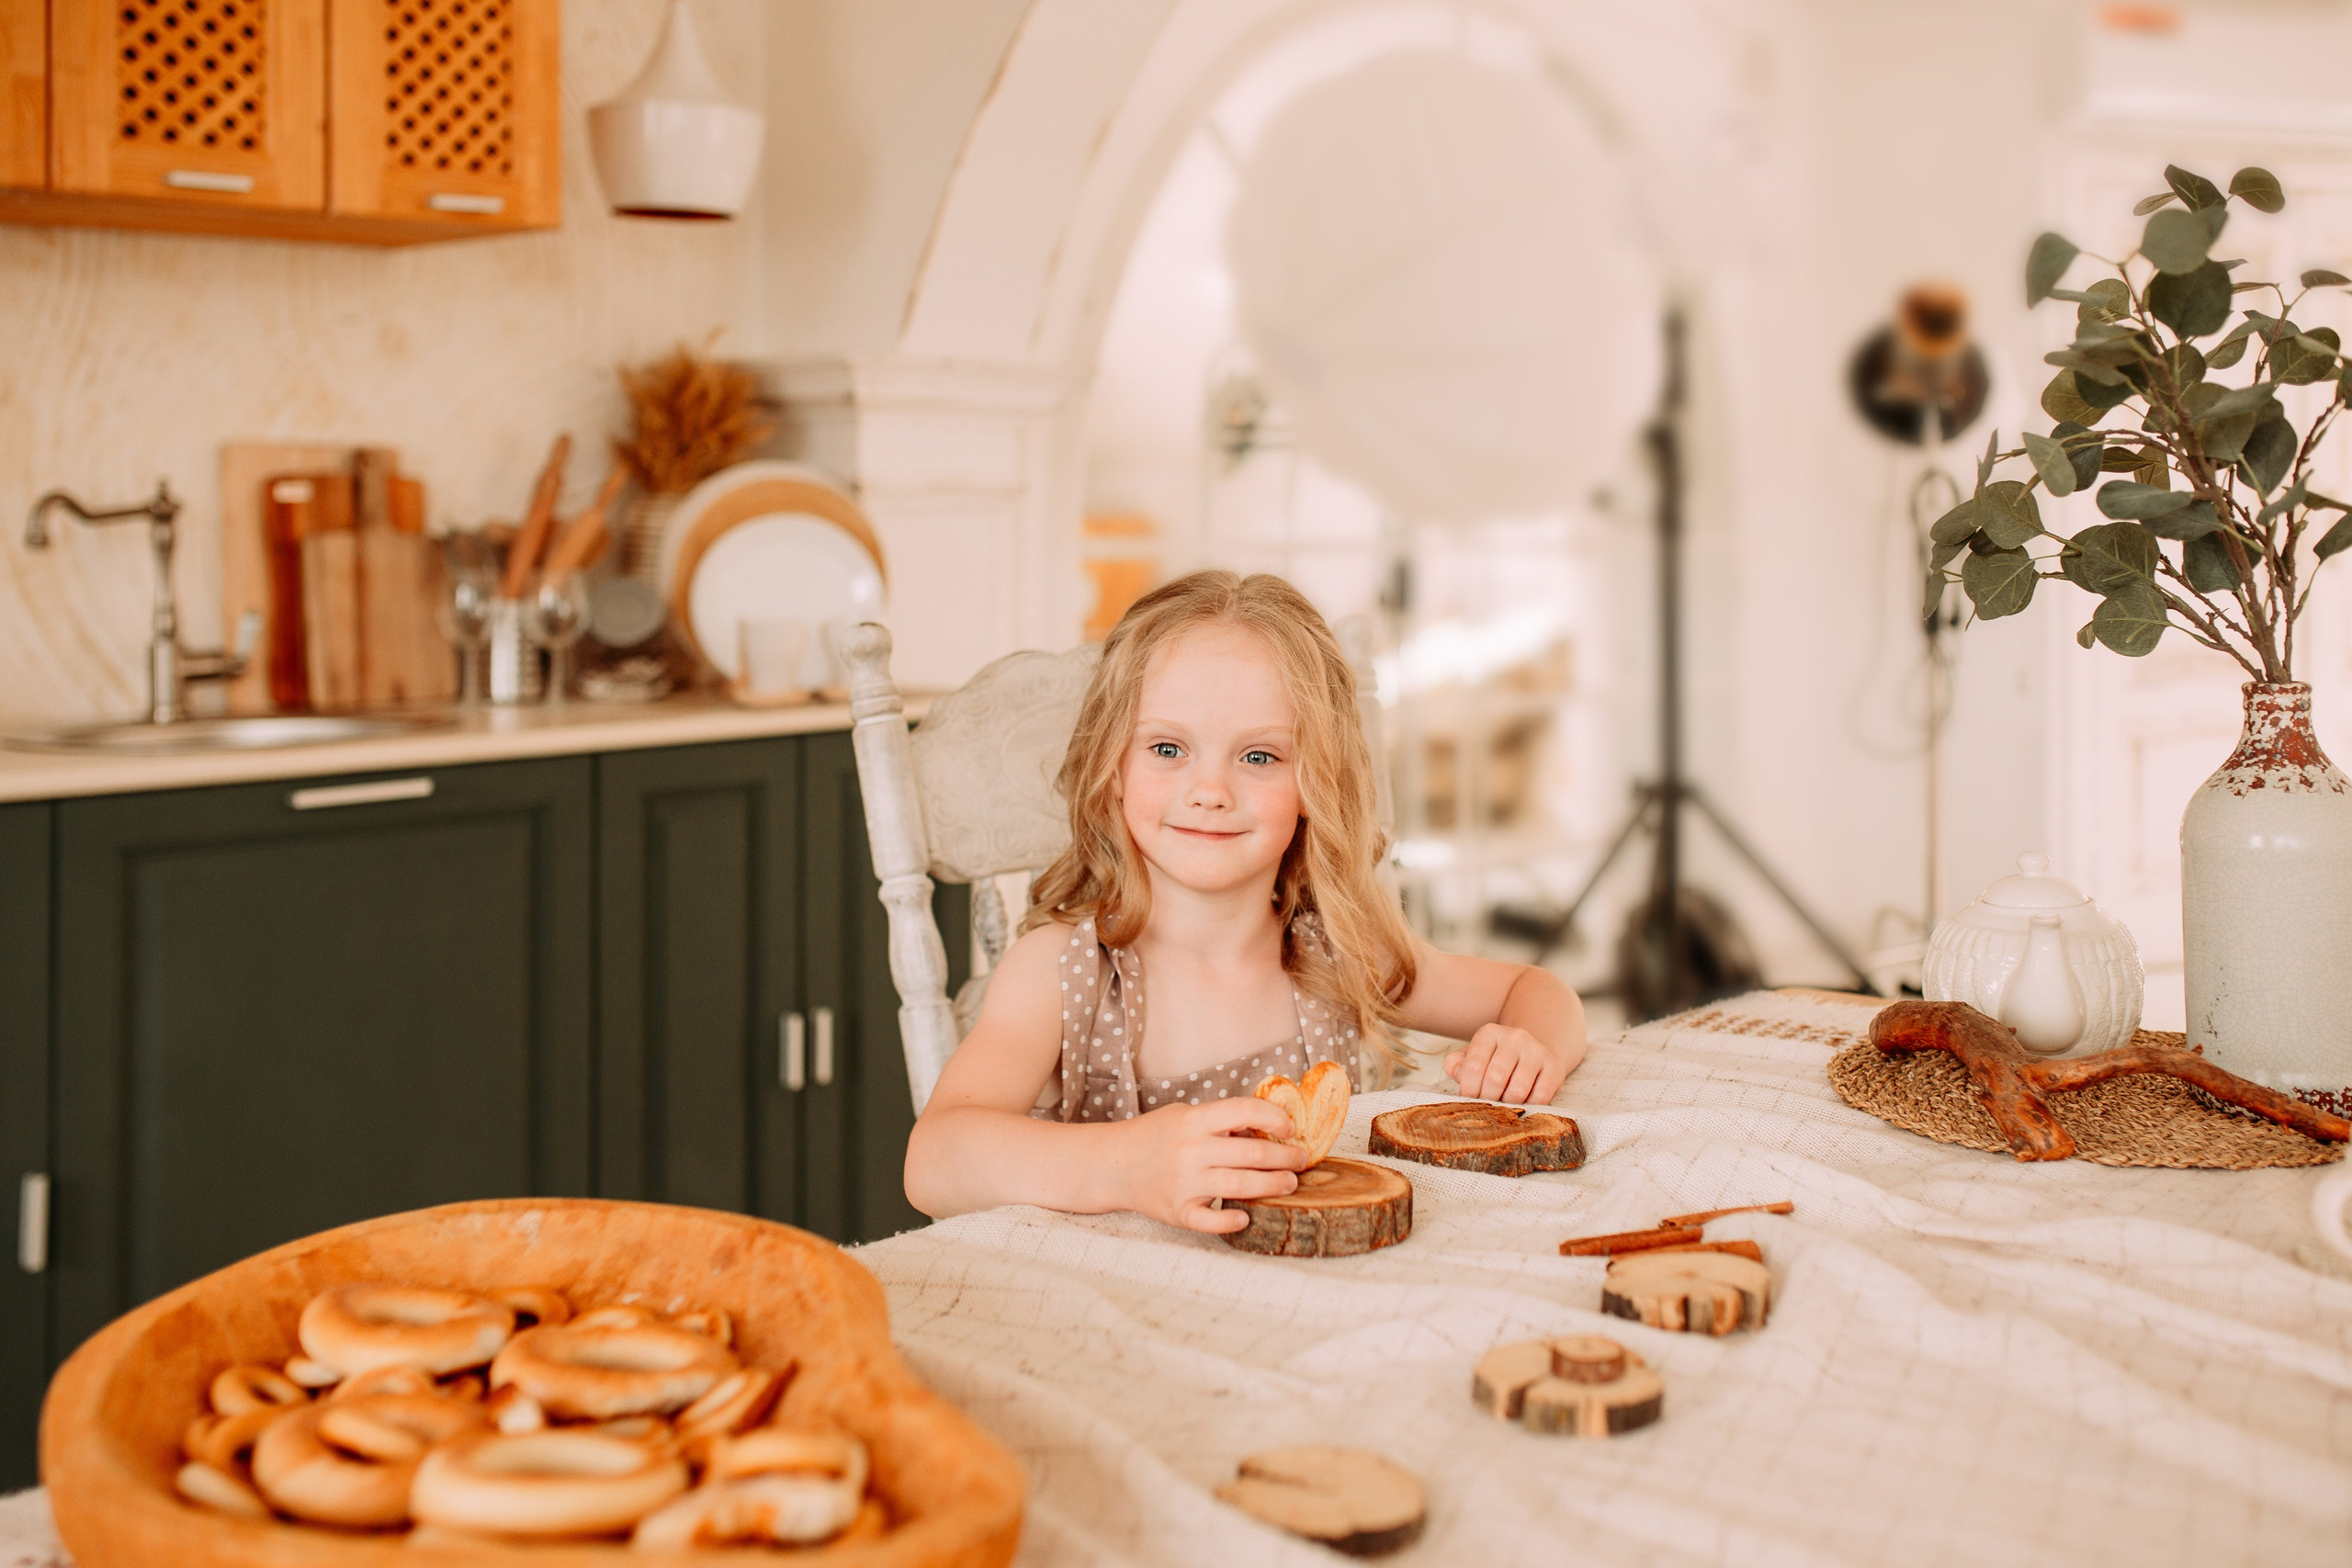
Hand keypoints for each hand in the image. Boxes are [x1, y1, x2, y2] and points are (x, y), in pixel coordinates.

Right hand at [1109, 1097, 1310, 1234]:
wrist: (1110, 1165)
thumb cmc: (1152, 1137)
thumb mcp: (1183, 1116)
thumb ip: (1219, 1121)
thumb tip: (1265, 1128)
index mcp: (1192, 1121)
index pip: (1243, 1111)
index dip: (1274, 1118)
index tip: (1290, 1127)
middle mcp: (1189, 1150)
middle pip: (1252, 1154)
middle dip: (1285, 1157)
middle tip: (1301, 1159)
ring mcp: (1183, 1183)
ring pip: (1241, 1185)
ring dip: (1273, 1185)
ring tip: (1289, 1183)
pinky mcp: (1177, 1211)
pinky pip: (1210, 1221)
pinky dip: (1232, 1219)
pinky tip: (1247, 1216)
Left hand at [1444, 1024, 1566, 1104]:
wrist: (1531, 1055)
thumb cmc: (1494, 1061)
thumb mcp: (1471, 1058)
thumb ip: (1457, 1065)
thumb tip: (1458, 1074)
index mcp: (1489, 1033)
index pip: (1473, 1066)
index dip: (1468, 1090)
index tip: (1469, 1101)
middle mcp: (1515, 1037)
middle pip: (1495, 1079)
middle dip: (1487, 1100)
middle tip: (1487, 1108)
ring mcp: (1537, 1050)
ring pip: (1518, 1090)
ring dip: (1507, 1106)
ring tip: (1503, 1106)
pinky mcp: (1555, 1067)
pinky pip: (1540, 1097)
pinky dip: (1529, 1107)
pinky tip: (1523, 1104)